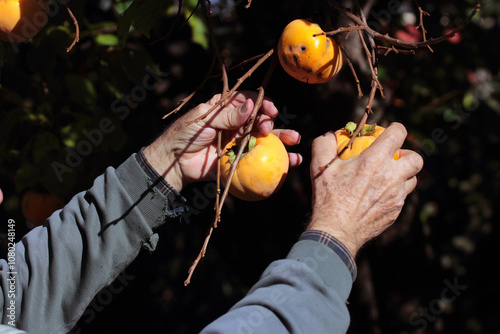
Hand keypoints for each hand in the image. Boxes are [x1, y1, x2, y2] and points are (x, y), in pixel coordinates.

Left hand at [144, 92, 301, 191]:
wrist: (175, 163)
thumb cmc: (185, 135)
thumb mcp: (203, 121)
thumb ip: (227, 115)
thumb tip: (251, 105)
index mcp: (226, 109)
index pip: (249, 102)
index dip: (262, 103)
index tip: (269, 109)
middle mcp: (236, 124)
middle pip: (260, 119)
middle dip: (271, 121)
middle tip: (269, 127)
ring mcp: (240, 142)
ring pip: (265, 139)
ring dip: (282, 139)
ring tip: (294, 140)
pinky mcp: (241, 160)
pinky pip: (261, 159)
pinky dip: (278, 160)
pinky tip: (292, 160)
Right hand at [307, 123, 422, 256]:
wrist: (336, 232)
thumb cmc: (328, 198)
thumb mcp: (320, 167)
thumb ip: (324, 144)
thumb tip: (331, 134)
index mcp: (374, 160)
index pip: (398, 133)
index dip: (395, 129)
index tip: (388, 132)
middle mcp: (391, 176)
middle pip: (416, 158)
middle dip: (407, 154)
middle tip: (393, 158)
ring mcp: (396, 196)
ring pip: (413, 179)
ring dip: (403, 174)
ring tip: (387, 177)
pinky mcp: (396, 211)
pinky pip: (402, 197)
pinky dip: (395, 192)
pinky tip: (378, 196)